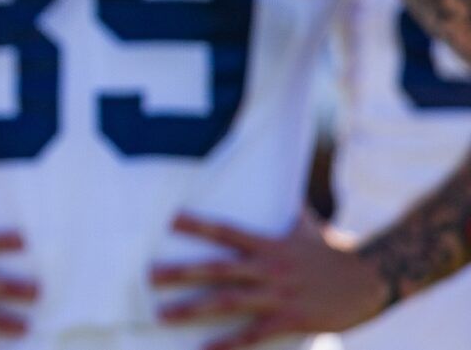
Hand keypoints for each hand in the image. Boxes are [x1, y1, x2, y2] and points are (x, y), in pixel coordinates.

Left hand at [151, 212, 389, 349]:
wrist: (371, 280)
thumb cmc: (334, 251)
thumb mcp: (307, 225)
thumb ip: (287, 209)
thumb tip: (281, 186)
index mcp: (269, 243)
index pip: (225, 232)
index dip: (197, 226)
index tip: (168, 221)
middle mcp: (269, 268)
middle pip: (216, 269)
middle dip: (180, 272)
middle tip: (147, 276)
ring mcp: (278, 295)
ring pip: (227, 302)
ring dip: (191, 309)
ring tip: (161, 315)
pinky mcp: (290, 320)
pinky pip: (252, 334)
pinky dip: (226, 343)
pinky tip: (202, 349)